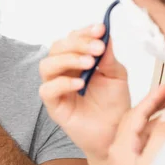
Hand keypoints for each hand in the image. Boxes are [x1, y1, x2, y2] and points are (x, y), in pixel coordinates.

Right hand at [38, 24, 129, 164]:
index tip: (100, 29)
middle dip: (77, 44)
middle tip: (97, 48)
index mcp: (78, 60)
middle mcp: (64, 71)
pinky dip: (62, 83)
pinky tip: (80, 84)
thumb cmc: (114, 105)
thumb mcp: (117, 76)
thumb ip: (109, 57)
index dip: (84, 32)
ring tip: (89, 63)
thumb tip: (105, 35)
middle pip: (57, 48)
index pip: (73, 38)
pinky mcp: (53, 106)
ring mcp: (56, 87)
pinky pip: (47, 90)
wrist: (116, 134)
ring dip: (68, 60)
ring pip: (47, 65)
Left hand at [107, 84, 164, 164]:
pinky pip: (146, 143)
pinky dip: (158, 133)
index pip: (135, 115)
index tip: (164, 87)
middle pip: (137, 119)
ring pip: (143, 131)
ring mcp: (127, 160)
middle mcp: (121, 152)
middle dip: (154, 105)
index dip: (151, 99)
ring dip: (158, 119)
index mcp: (120, 148)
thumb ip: (161, 138)